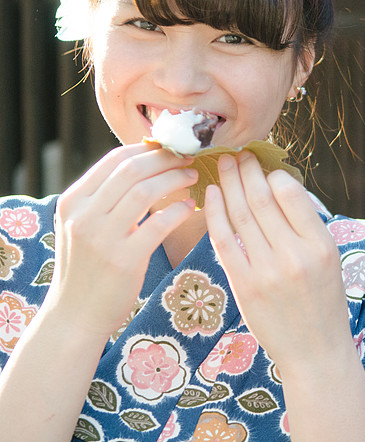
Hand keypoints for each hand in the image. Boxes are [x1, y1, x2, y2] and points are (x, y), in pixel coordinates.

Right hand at [47, 143, 197, 339]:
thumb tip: (144, 164)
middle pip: (132, 169)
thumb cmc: (88, 266)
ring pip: (146, 191)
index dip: (148, 150)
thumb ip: (104, 197)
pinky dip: (179, 209)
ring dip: (176, 179)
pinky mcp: (124, 260)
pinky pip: (159, 223)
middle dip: (166, 159)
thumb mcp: (81, 225)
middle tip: (189, 159)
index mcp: (72, 201)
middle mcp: (83, 215)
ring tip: (193, 177)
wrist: (76, 314)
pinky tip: (191, 207)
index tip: (172, 149)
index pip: (114, 159)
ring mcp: (102, 238)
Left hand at [203, 151, 352, 371]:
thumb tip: (278, 185)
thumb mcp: (329, 258)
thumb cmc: (323, 300)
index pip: (290, 194)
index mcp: (321, 245)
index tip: (261, 163)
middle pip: (261, 200)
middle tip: (236, 153)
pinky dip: (215, 214)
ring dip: (228, 184)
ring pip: (240, 215)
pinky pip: (225, 241)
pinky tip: (212, 194)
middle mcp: (295, 256)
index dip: (272, 173)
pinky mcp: (244, 286)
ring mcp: (267, 272)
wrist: (315, 350)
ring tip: (222, 165)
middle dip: (246, 171)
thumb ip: (305, 225)